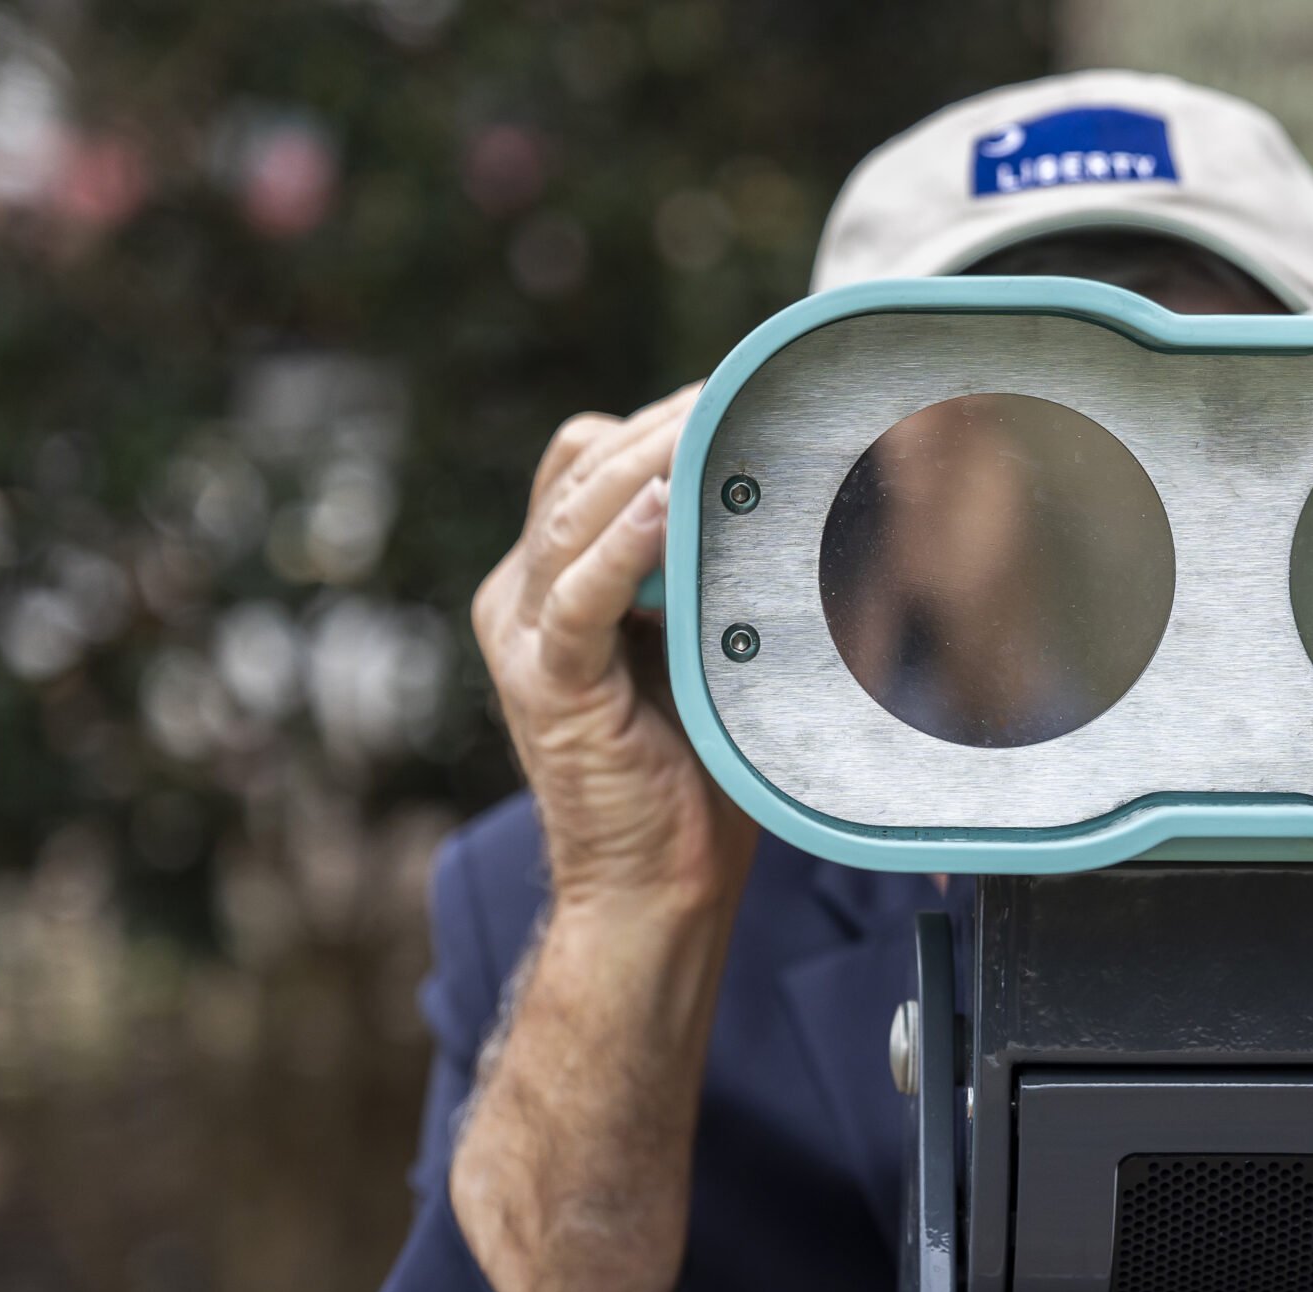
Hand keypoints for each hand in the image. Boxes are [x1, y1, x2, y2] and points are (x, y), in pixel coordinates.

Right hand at [472, 386, 754, 915]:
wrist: (656, 881)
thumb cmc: (694, 773)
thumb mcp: (706, 645)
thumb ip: (716, 574)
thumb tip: (790, 504)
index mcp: (554, 581)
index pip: (587, 462)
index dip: (655, 420)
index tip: (736, 389)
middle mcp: (522, 596)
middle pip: (579, 470)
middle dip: (661, 425)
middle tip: (738, 388)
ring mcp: (526, 637)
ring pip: (575, 515)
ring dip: (648, 461)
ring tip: (713, 418)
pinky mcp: (548, 682)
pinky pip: (576, 598)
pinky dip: (618, 548)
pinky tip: (661, 507)